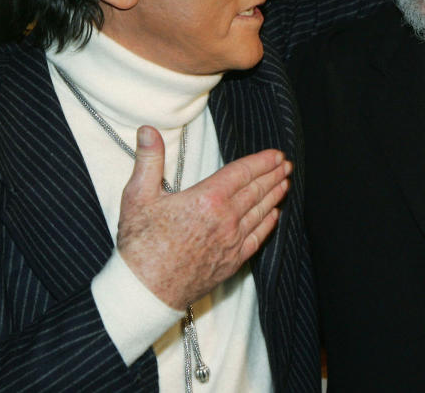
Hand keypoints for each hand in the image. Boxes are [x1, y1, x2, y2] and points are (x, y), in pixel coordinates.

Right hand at [117, 126, 290, 308]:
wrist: (145, 292)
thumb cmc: (139, 246)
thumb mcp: (138, 196)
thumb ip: (148, 160)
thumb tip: (147, 130)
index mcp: (208, 199)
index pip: (243, 173)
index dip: (262, 161)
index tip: (276, 154)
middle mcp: (226, 219)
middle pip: (257, 190)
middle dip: (274, 175)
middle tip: (286, 165)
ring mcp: (232, 241)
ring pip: (261, 212)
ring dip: (275, 195)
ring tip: (285, 183)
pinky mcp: (232, 261)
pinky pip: (258, 237)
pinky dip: (269, 223)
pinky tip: (275, 215)